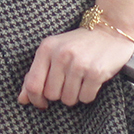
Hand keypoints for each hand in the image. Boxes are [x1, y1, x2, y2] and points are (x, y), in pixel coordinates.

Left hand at [17, 26, 133, 109]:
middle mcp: (61, 55)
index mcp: (46, 48)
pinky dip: (88, 94)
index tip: (42, 103)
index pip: (33, 84)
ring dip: (75, 95)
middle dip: (59, 94)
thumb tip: (22, 99)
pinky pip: (86, 98)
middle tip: (68, 83)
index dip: (35, 99)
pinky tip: (91, 81)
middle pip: (51, 95)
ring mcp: (79, 64)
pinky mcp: (96, 72)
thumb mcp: (53, 51)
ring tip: (80, 80)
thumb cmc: (79, 44)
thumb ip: (36, 74)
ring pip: (69, 99)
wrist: (110, 30)